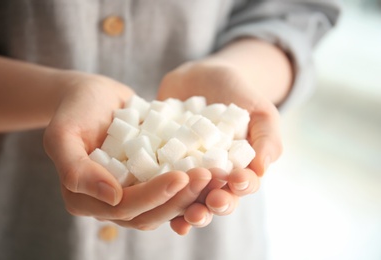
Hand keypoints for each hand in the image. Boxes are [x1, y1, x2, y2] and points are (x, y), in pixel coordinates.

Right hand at [43, 71, 211, 229]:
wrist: (93, 95)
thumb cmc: (75, 110)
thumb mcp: (62, 134)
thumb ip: (75, 170)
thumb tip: (113, 197)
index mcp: (85, 199)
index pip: (125, 207)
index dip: (154, 196)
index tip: (181, 177)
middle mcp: (110, 203)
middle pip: (150, 213)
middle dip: (180, 198)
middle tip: (207, 176)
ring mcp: (132, 191)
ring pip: (165, 205)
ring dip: (191, 194)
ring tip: (215, 174)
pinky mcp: (148, 179)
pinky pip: (172, 188)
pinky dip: (191, 183)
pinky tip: (212, 168)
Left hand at [158, 60, 281, 233]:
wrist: (201, 76)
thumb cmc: (237, 93)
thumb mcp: (260, 111)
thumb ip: (267, 139)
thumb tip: (262, 170)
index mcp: (239, 169)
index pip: (243, 185)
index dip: (242, 186)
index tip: (238, 180)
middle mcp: (212, 176)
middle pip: (215, 198)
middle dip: (215, 204)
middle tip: (213, 202)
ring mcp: (186, 172)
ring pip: (187, 198)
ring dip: (188, 209)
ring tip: (187, 215)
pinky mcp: (161, 164)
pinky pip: (159, 181)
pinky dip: (157, 192)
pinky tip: (155, 198)